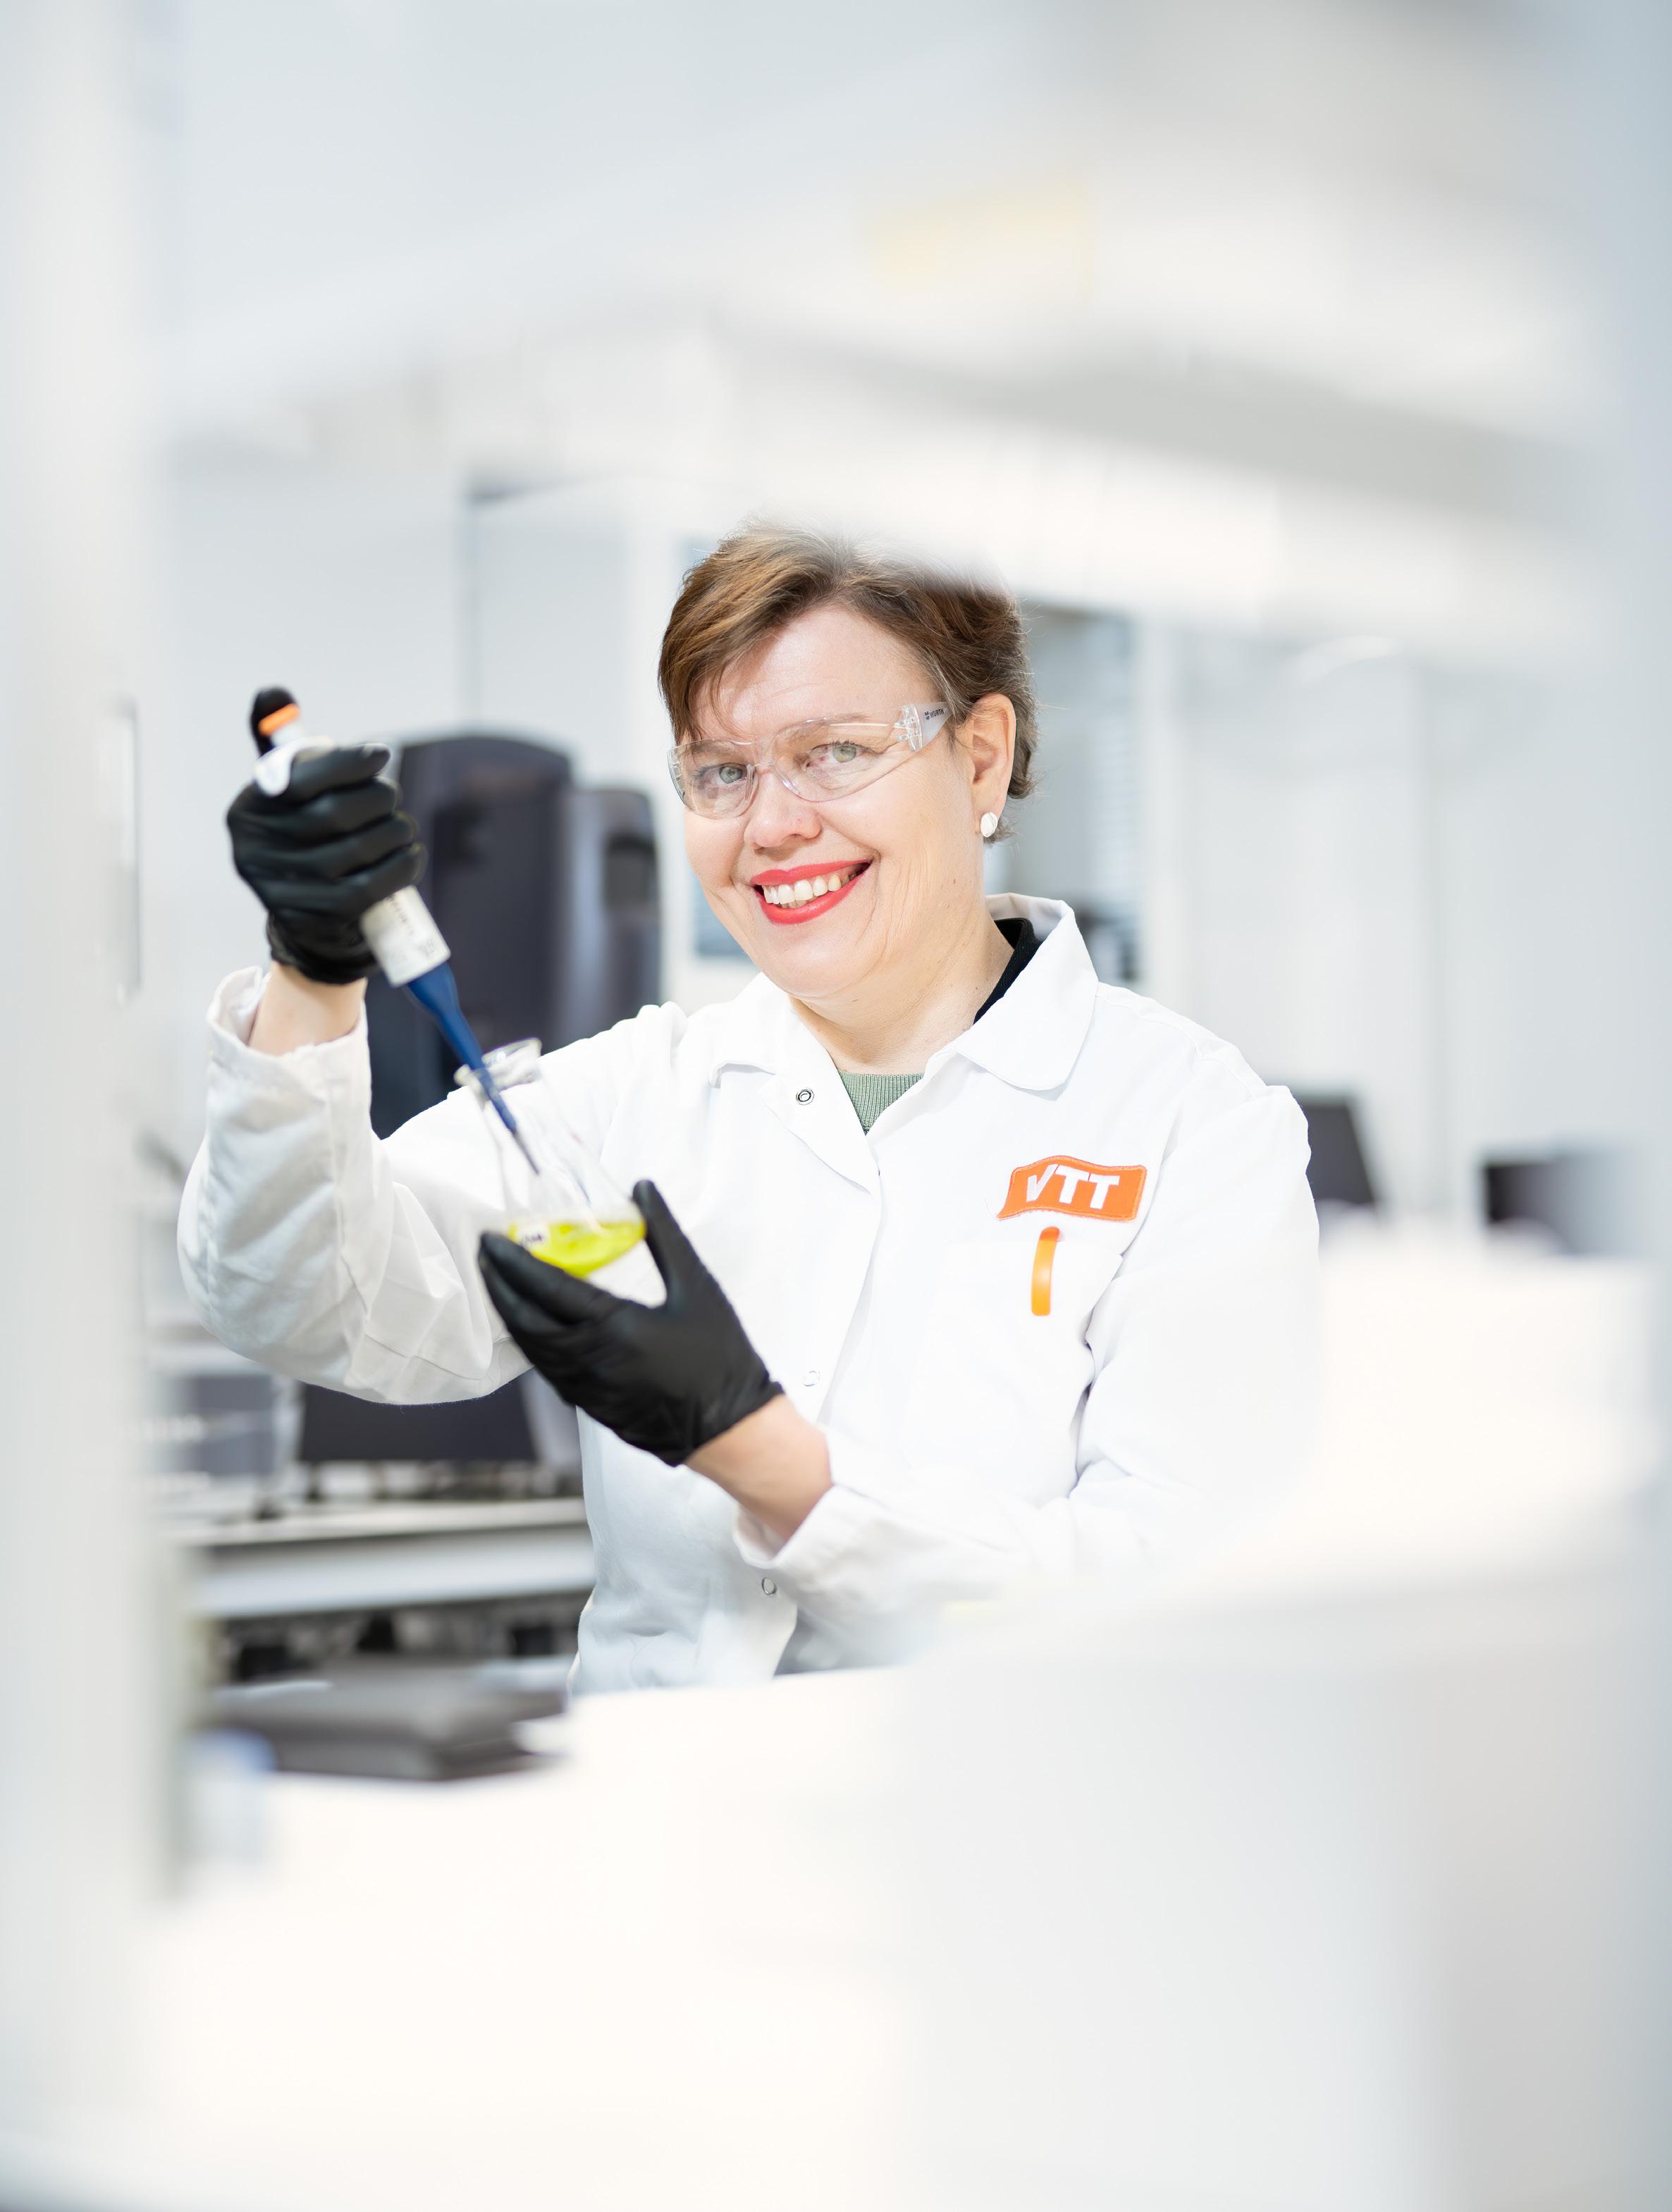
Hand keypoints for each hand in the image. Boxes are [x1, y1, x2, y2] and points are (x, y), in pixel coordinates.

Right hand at [227, 745, 424, 984]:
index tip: (380, 754)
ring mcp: (282, 890)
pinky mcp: (313, 918)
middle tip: (392, 797)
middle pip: (332, 814)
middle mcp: (255, 850)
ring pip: (356, 850)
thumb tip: (272, 692)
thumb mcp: (291, 790)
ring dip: (394, 832)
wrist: (308, 912)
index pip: (298, 779)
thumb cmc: (306, 834)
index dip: (345, 764)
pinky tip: (410, 855)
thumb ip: (283, 742)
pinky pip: (368, 887)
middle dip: (376, 799)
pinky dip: (400, 867)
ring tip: (403, 827)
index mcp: (249, 809)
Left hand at [478, 1181, 783, 1467]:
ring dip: (511, 1316)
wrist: (731, 1427)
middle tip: (486, 1256)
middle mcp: (591, 1361)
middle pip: (526, 1321)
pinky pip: (547, 1370)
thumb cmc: (720, 1355)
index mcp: (615, 1328)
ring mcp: (586, 1389)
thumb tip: (642, 1187)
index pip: (548, 1288)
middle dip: (499, 1287)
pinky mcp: (590, 1407)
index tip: (491, 1239)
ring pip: (532, 1350)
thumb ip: (665, 1235)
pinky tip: (532, 1325)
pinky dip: (532, 1343)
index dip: (514, 1262)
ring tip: (500, 1285)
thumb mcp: (696, 1286)